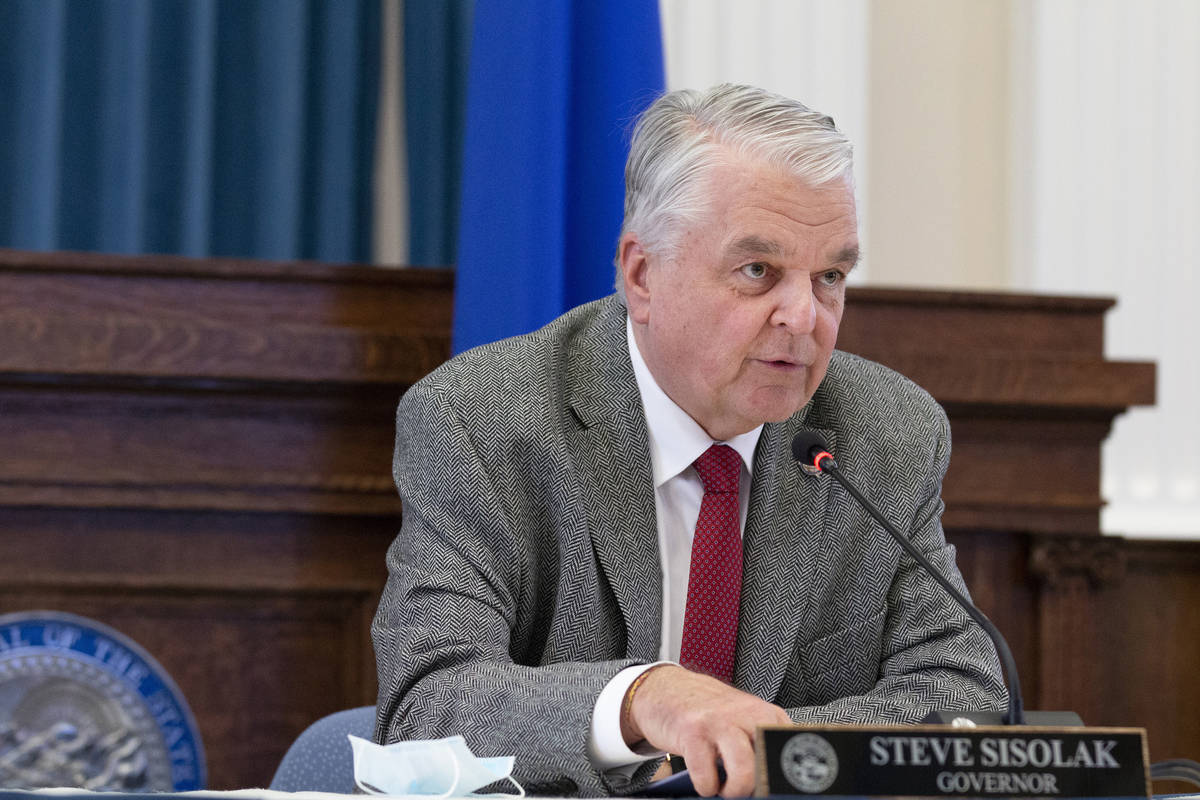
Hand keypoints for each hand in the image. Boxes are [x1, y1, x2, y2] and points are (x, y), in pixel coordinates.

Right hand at [622, 665, 791, 797]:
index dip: (782, 778)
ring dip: (733, 791)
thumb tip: (775, 783)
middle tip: (745, 788)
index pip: (790, 752)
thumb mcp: (743, 719)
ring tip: (725, 787)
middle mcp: (747, 714)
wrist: (666, 688)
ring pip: (744, 773)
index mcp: (766, 714)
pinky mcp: (693, 732)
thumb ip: (761, 743)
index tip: (773, 787)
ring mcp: (720, 721)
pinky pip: (707, 779)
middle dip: (757, 788)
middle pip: (770, 766)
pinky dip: (706, 787)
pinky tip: (703, 775)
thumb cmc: (708, 710)